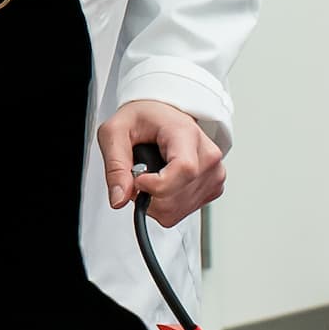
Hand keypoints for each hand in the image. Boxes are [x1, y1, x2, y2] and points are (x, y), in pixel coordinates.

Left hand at [97, 99, 225, 226]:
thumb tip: (119, 199)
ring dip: (153, 201)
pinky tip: (162, 184)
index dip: (156, 184)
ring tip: (150, 176)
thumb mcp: (115, 132)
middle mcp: (207, 155)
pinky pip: (181, 213)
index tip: (137, 179)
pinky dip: (164, 205)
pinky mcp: (213, 189)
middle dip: (146, 194)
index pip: (184, 169)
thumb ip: (115, 166)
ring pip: (176, 210)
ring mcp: (214, 174)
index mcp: (186, 134)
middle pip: (176, 197)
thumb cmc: (143, 119)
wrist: (163, 116)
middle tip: (137, 174)